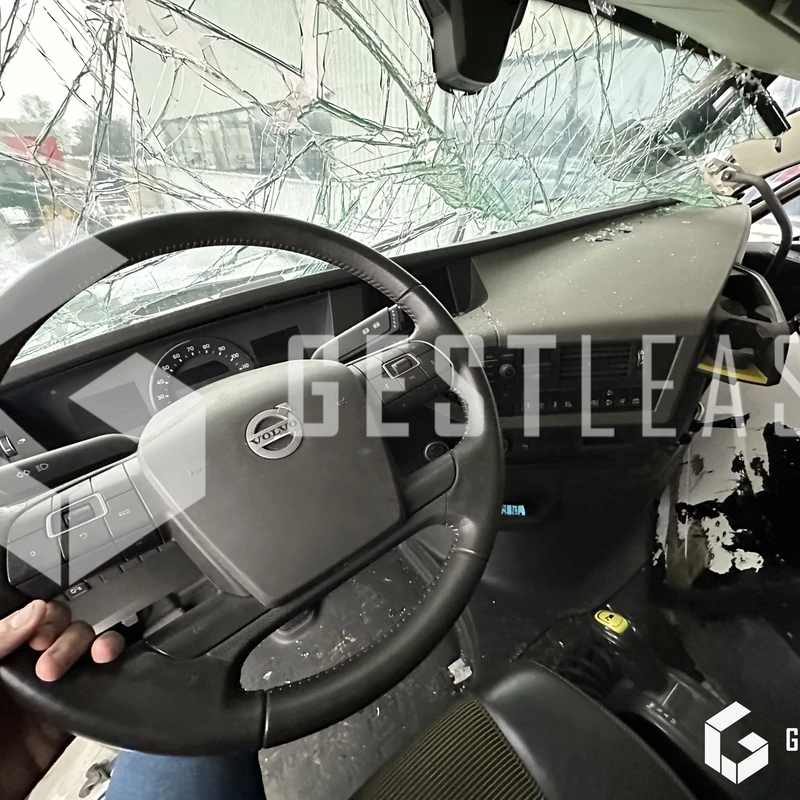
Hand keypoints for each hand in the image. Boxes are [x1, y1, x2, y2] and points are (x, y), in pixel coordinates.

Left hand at [0, 600, 124, 799]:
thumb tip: (34, 611)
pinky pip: (99, 688)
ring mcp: (52, 694)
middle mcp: (28, 671)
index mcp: (3, 657)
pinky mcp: (71, 719)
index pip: (33, 620)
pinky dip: (112, 672)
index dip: (45, 619)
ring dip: (99, 644)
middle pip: (66, 632)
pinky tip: (108, 666)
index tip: (41, 636)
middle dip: (69, 639)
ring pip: (88, 653)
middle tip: (53, 666)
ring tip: (100, 654)